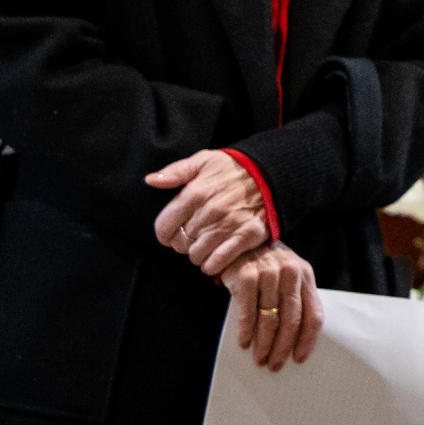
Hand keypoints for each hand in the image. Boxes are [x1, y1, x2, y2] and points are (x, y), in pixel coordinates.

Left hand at [147, 149, 269, 276]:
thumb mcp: (204, 160)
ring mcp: (228, 225)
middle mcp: (209, 212)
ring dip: (198, 254)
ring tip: (206, 244)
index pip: (164, 228)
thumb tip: (150, 180)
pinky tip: (216, 256)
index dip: (165, 233)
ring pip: (196, 256)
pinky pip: (218, 262)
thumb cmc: (235, 167)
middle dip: (183, 242)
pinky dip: (213, 264)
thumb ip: (175, 171)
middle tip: (194, 236)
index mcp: (194, 193)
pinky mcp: (246, 236)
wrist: (273, 172)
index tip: (173, 232)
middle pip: (180, 244)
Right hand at [225, 241, 323, 370]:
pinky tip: (244, 344)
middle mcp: (290, 273)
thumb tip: (298, 341)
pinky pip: (248, 311)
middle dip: (283, 348)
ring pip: (270, 318)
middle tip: (275, 365)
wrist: (241, 244)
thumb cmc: (267, 267)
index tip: (299, 358)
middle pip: (292, 320)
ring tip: (260, 359)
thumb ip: (296, 300)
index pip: (313, 314)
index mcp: (305, 275)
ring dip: (264, 344)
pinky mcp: (246, 275)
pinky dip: (246, 331)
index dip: (308, 340)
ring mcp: (268, 273)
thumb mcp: (288, 278)